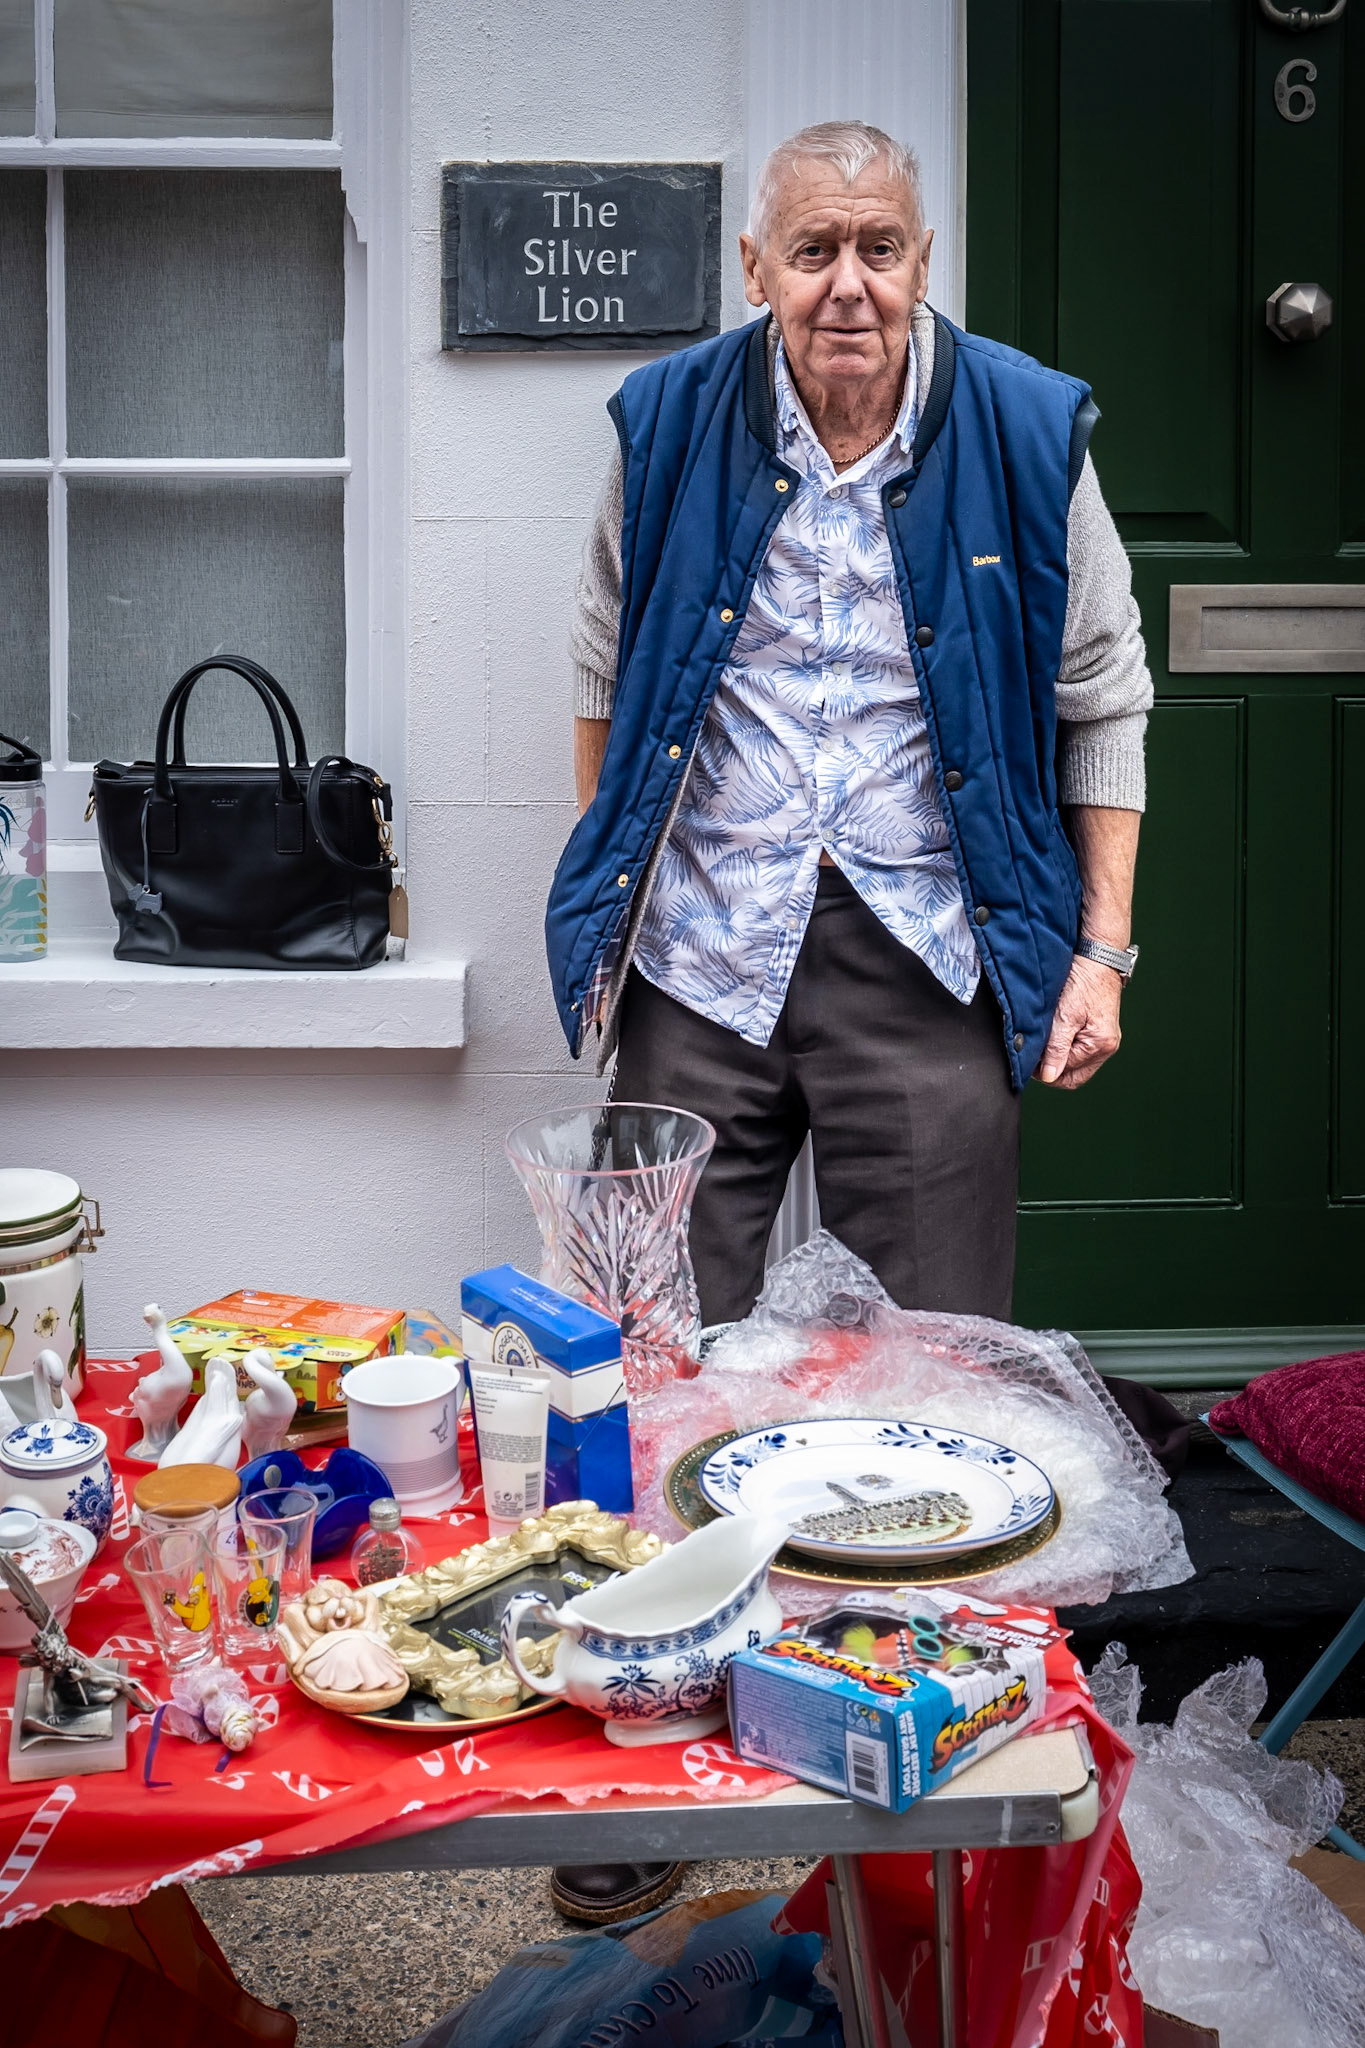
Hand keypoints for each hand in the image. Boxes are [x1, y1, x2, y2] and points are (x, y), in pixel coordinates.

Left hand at [1036, 955, 1123, 1088]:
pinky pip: (1079, 1048)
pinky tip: (1054, 1032)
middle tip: (1035, 1052)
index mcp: (1100, 1045)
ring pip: (1075, 1062)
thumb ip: (1056, 1049)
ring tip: (1045, 1037)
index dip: (1045, 1071)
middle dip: (1052, 1067)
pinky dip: (1064, 1044)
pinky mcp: (1099, 1029)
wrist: (1097, 956)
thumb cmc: (1084, 981)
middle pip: (1073, 1074)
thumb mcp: (1064, 1016)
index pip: (1067, 1077)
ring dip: (1057, 1054)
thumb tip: (1049, 1076)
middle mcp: (1107, 1046)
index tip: (1029, 1060)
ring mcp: (1104, 1038)